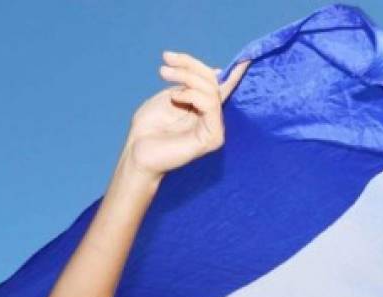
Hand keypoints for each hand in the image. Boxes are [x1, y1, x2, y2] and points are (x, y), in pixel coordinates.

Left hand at [124, 53, 249, 180]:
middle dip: (190, 66)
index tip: (245, 59)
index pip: (223, 88)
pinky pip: (211, 106)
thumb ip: (190, 85)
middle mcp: (211, 119)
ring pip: (212, 91)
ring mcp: (213, 129)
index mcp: (202, 109)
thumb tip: (218, 72)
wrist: (137, 150)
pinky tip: (175, 98)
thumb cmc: (148, 127)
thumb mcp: (169, 96)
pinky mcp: (212, 138)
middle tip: (166, 60)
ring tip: (164, 74)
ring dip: (187, 77)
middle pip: (213, 82)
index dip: (235, 74)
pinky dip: (192, 96)